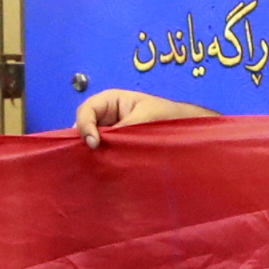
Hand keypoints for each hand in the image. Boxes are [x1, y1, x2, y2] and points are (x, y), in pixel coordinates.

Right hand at [77, 89, 214, 150]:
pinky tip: (104, 167)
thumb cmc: (166, 115)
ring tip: (96, 163)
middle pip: (83, 126)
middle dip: (84, 140)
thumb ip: (123, 128)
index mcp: (110, 100)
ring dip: (91, 151)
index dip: (85, 126)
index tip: (94, 144)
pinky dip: (100, 158)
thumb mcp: (145, 118)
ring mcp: (109, 131)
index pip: (86, 110)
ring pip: (90, 140)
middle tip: (91, 156)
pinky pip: (101, 151)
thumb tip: (100, 142)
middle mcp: (105, 115)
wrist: (184, 127)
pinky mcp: (114, 146)